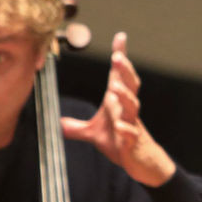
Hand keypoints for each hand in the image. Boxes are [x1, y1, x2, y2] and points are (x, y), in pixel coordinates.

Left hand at [61, 32, 175, 186]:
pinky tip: (120, 127)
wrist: (143, 163)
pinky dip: (126, 130)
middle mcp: (127, 110)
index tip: (120, 38)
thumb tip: (59, 123)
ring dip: (125, 97)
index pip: (119, 77)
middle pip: (130, 86)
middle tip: (117, 58)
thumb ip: (77, 128)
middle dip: (124, 71)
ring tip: (115, 89)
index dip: (121, 57)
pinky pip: (131, 135)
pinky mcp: (134, 143)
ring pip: (132, 107)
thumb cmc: (121, 143)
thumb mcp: (95, 135)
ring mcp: (132, 125)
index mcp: (119, 104)